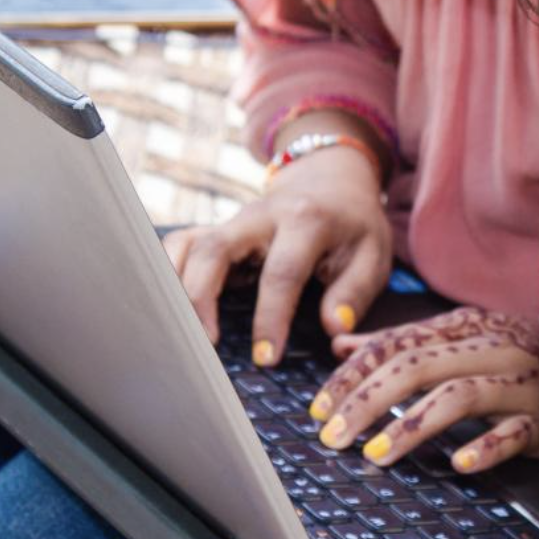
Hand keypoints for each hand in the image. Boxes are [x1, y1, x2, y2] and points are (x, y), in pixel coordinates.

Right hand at [164, 145, 389, 363]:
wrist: (331, 181)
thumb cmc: (353, 226)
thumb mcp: (373, 254)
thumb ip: (354, 292)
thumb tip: (333, 330)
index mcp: (306, 221)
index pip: (282, 272)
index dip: (270, 317)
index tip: (266, 358)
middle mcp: (260, 216)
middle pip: (215, 250)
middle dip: (202, 299)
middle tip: (204, 346)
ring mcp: (233, 221)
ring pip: (188, 244)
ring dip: (174, 286)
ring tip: (175, 332)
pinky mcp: (217, 229)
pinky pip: (179, 245)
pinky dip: (165, 273)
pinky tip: (165, 309)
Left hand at [310, 308, 538, 472]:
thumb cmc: (520, 359)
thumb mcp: (461, 340)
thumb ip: (403, 342)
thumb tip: (342, 346)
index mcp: (463, 326)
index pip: (396, 344)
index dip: (353, 375)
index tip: (317, 407)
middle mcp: (489, 347)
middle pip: (418, 366)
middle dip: (367, 401)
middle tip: (333, 435)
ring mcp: (519, 382)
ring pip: (458, 395)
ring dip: (412, 425)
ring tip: (376, 454)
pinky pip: (513, 431)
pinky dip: (486, 447)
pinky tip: (460, 466)